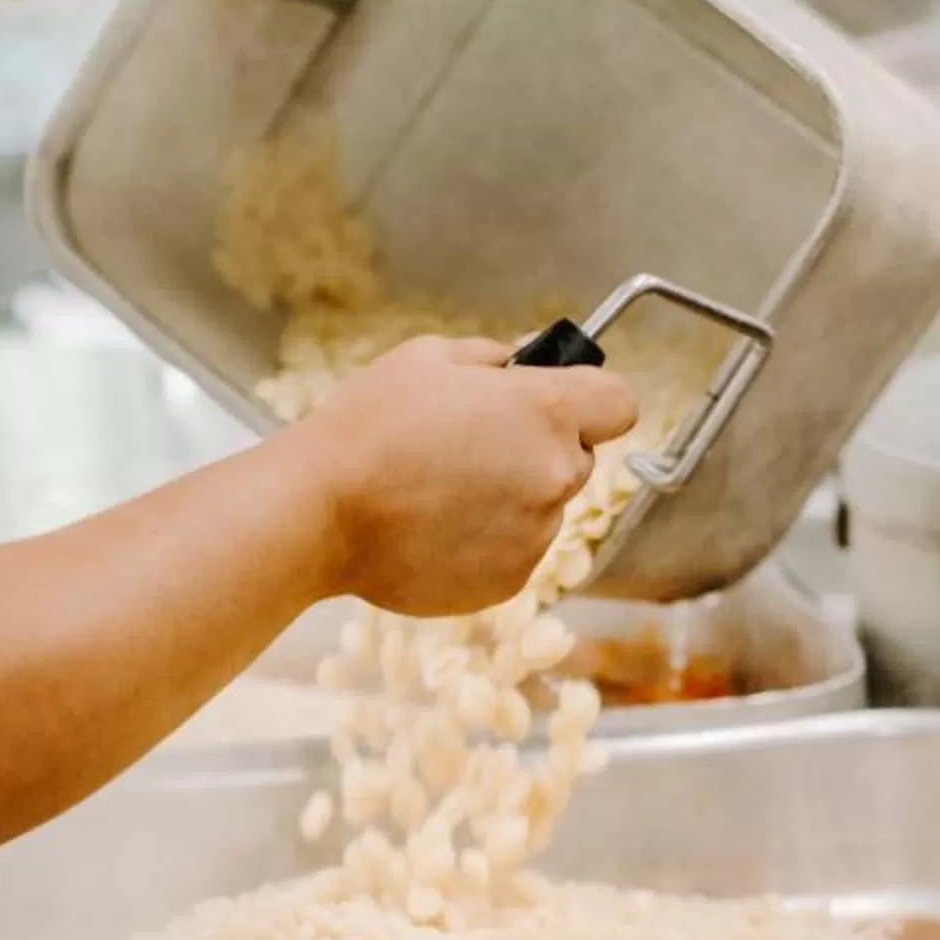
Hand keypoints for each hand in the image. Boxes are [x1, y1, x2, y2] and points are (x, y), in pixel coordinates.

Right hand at [281, 337, 640, 616]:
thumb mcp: (429, 357)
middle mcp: (554, 476)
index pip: (620, 402)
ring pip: (544, 509)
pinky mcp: (509, 582)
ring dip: (511, 499)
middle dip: (540, 449)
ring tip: (439, 491)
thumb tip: (527, 360)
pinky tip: (433, 527)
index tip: (561, 402)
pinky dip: (486, 542)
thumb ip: (495, 357)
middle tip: (473, 446)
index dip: (592, 399)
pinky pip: (514, 552)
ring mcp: (535, 536)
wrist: (319, 512)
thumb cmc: (368, 426)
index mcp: (546, 412)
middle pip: (579, 458)